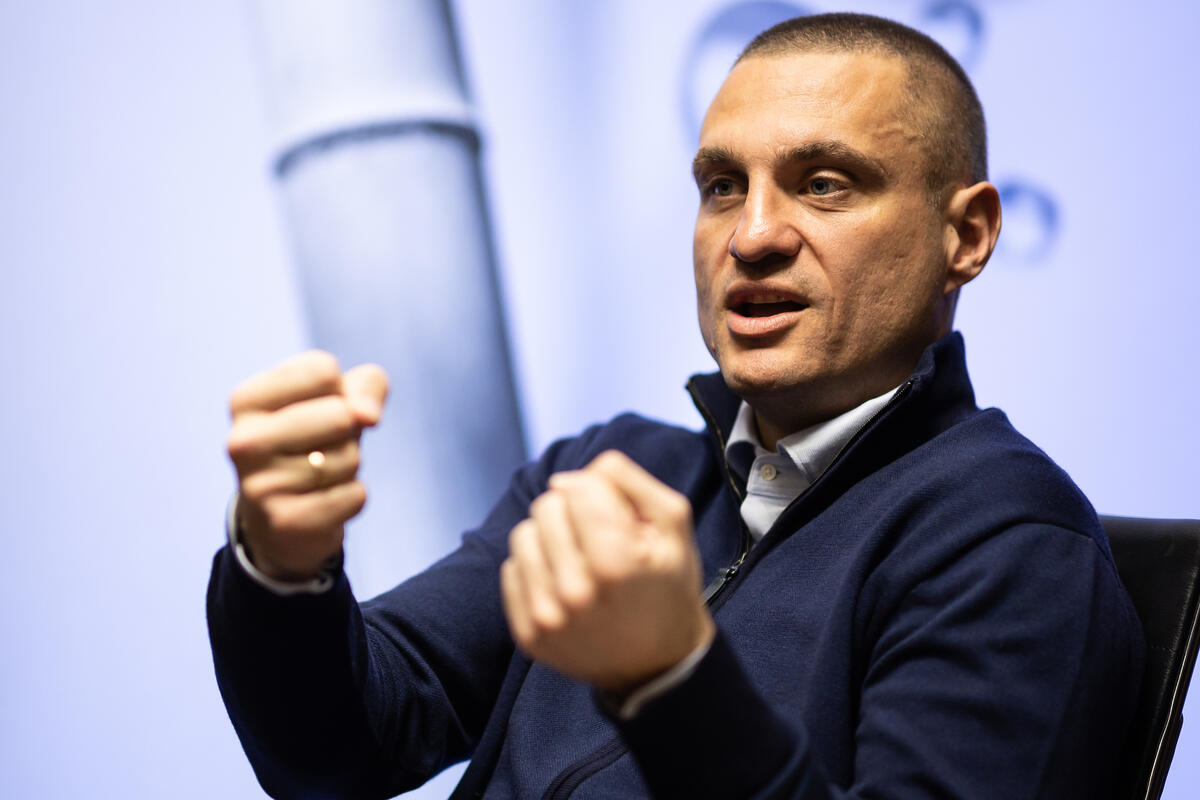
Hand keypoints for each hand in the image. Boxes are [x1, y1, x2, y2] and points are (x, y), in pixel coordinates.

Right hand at [225, 351, 388, 580]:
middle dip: (349, 432)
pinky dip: (353, 497)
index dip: (339, 390)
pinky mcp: (285, 522)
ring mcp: (259, 485)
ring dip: (349, 466)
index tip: (316, 410)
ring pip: (350, 458)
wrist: (284, 518)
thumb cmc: (316, 439)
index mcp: (246, 400)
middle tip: (322, 447)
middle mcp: (243, 441)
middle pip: (341, 414)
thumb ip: (366, 385)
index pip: (322, 371)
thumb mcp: (340, 398)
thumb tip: (368, 415)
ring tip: (319, 475)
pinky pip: (355, 495)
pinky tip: (324, 502)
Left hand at [500, 450, 714, 694]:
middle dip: (573, 512)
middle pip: (546, 507)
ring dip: (550, 537)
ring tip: (580, 558)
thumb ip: (628, 481)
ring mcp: (547, 618)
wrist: (659, 664)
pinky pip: (511, 570)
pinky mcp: (529, 635)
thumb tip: (564, 478)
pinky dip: (537, 568)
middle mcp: (574, 594)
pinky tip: (564, 583)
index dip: (601, 493)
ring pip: (523, 535)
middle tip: (599, 539)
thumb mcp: (673, 525)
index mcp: (614, 565)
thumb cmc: (668, 585)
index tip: (619, 517)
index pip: (578, 489)